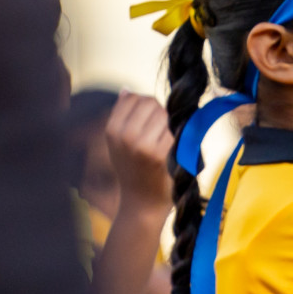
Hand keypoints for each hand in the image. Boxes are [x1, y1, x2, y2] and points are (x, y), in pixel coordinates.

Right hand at [105, 92, 174, 214]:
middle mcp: (125, 136)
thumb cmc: (133, 172)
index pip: (134, 98)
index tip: (151, 120)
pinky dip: (179, 136)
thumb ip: (122, 116)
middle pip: (151, 103)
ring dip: (171, 124)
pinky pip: (176, 131)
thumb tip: (126, 89)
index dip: (147, 105)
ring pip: (166, 115)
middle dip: (161, 113)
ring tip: (167, 141)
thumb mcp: (118, 145)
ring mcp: (144, 145)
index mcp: (112, 130)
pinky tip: (174, 150)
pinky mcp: (162, 154)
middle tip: (162, 132)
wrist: (142, 205)